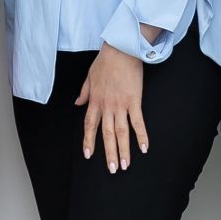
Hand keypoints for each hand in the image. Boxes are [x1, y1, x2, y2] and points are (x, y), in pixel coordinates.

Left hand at [76, 43, 147, 172]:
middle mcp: (106, 106)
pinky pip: (138, 122)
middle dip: (109, 153)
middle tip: (113, 169)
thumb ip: (84, 93)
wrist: (121, 50)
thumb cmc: (105, 62)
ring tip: (126, 165)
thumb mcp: (89, 77)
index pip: (89, 126)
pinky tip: (144, 148)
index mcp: (95, 101)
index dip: (89, 141)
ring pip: (121, 132)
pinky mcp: (134, 101)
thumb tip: (77, 104)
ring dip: (124, 149)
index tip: (88, 155)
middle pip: (106, 134)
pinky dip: (141, 135)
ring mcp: (120, 105)